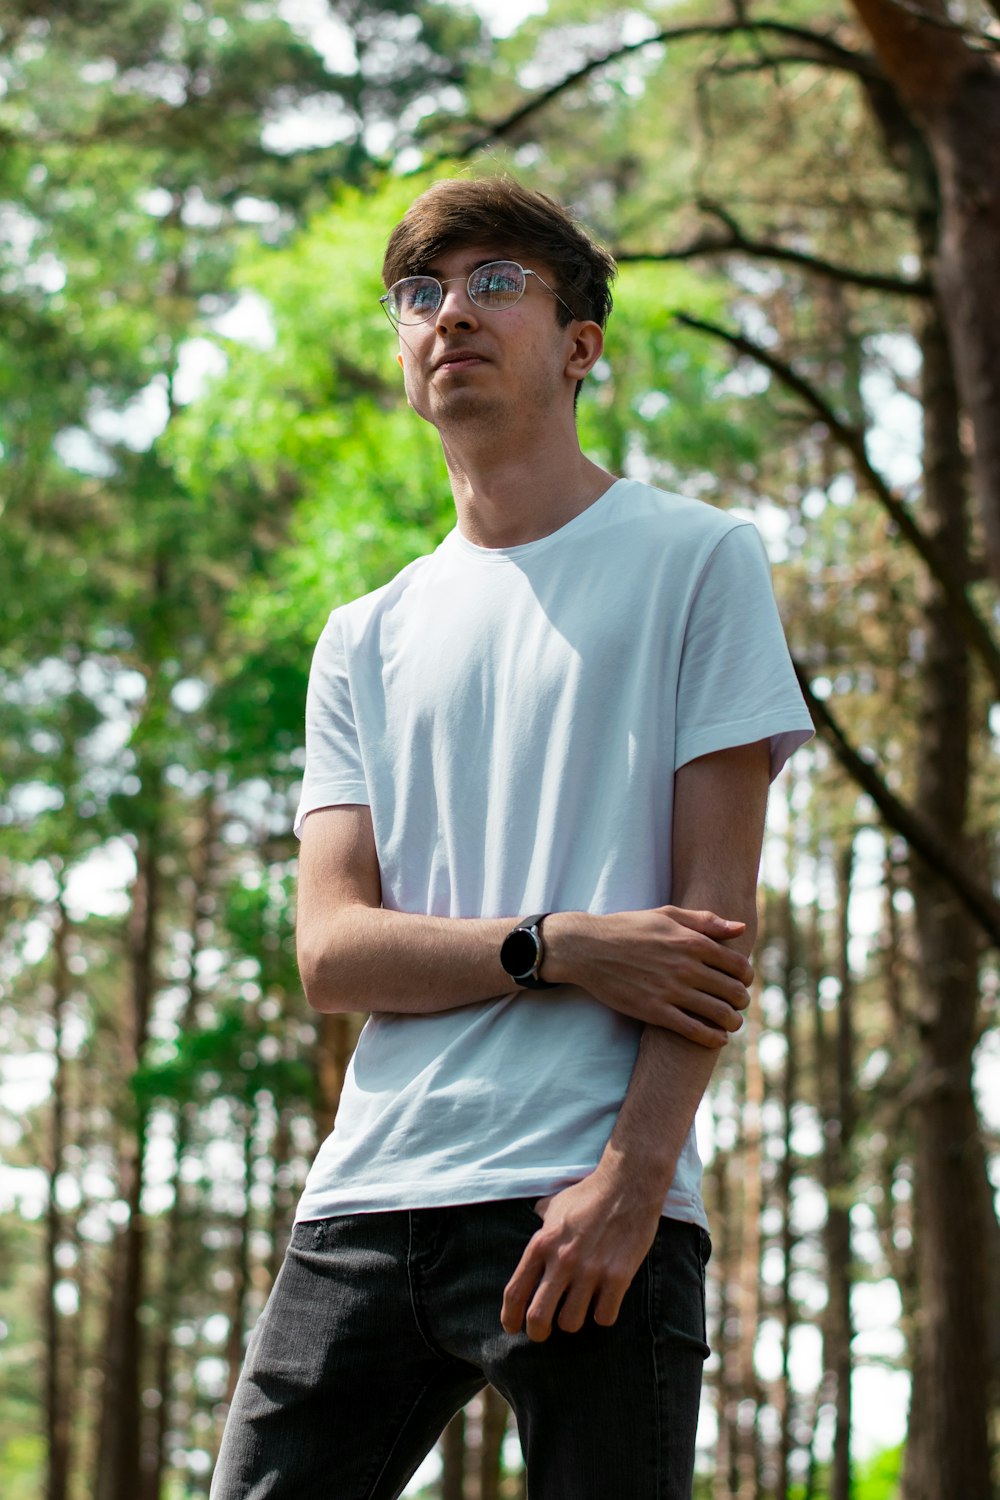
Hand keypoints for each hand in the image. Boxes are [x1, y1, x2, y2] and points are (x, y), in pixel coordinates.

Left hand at [500, 1172, 661, 1341]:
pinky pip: (604, 1317)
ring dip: (573, 1320)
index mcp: (542, 1243)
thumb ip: (541, 1219)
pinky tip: (604, 1303)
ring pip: (571, 1322)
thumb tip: (534, 1218)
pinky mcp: (618, 1277)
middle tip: (542, 1333)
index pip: (515, 1291)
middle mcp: (562, 1261)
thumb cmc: (589, 1194)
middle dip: (537, 1332)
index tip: (511, 1327)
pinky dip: (602, 1315)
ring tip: (578, 1310)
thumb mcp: (555, 1204)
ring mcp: (591, 1271)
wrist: (628, 1184)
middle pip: (538, 1317)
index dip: (509, 1316)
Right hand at [546, 905, 752, 1046]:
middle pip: (733, 992)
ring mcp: (671, 990)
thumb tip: (741, 929)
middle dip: (742, 1001)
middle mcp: (686, 967)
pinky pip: (694, 1031)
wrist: (588, 948)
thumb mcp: (667, 915)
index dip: (747, 977)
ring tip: (731, 1023)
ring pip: (719, 1014)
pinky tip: (717, 1039)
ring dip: (733, 1022)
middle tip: (738, 1004)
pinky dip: (712, 1038)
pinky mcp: (655, 1011)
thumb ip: (705, 921)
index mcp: (692, 941)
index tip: (742, 982)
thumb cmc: (628, 928)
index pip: (738, 965)